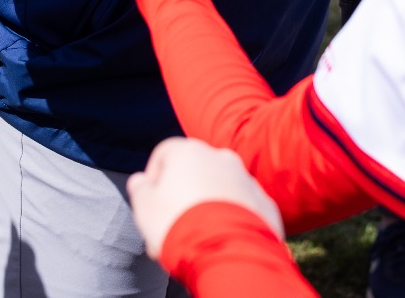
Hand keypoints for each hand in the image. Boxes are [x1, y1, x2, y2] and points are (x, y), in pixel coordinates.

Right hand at [127, 138, 282, 260]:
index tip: (152, 204)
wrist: (227, 251)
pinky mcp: (263, 203)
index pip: (164, 155)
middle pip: (195, 171)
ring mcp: (245, 179)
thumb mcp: (145, 208)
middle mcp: (220, 157)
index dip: (154, 180)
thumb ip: (140, 190)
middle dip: (183, 195)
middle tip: (173, 225)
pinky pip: (243, 206)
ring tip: (198, 235)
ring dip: (209, 204)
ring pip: (221, 188)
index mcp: (188, 152)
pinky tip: (222, 237)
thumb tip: (140, 182)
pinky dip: (233, 217)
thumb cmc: (180, 224)